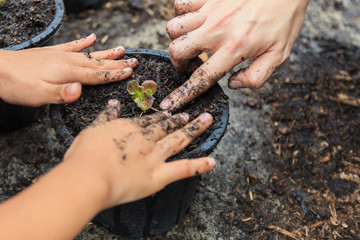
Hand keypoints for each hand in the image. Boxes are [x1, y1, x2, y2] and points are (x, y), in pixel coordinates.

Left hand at [0, 34, 137, 105]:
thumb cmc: (17, 85)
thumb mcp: (38, 95)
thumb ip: (60, 94)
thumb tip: (80, 91)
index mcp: (68, 72)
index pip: (97, 74)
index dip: (115, 74)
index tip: (131, 72)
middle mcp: (68, 61)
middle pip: (98, 63)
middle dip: (117, 64)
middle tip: (135, 61)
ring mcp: (61, 55)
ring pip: (90, 54)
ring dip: (106, 53)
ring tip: (122, 50)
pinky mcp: (53, 53)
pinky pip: (72, 46)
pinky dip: (83, 42)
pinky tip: (92, 37)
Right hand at [65, 99, 215, 207]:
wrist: (88, 177)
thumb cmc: (84, 156)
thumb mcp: (92, 129)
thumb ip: (105, 116)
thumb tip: (113, 103)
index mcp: (130, 128)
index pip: (150, 121)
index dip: (162, 117)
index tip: (170, 113)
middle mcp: (146, 139)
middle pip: (167, 127)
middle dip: (181, 120)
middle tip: (192, 114)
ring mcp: (155, 156)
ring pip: (179, 140)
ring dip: (195, 129)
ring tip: (207, 120)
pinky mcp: (159, 176)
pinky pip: (184, 169)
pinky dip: (199, 166)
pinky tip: (213, 162)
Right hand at [161, 0, 309, 110]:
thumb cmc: (284, 18)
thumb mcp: (279, 54)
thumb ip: (257, 76)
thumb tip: (233, 84)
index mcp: (235, 47)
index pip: (202, 77)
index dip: (184, 94)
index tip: (170, 104)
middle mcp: (217, 29)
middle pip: (177, 51)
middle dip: (178, 64)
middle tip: (192, 65)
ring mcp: (210, 10)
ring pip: (173, 28)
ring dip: (178, 40)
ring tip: (193, 43)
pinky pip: (179, 5)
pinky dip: (181, 15)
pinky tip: (195, 22)